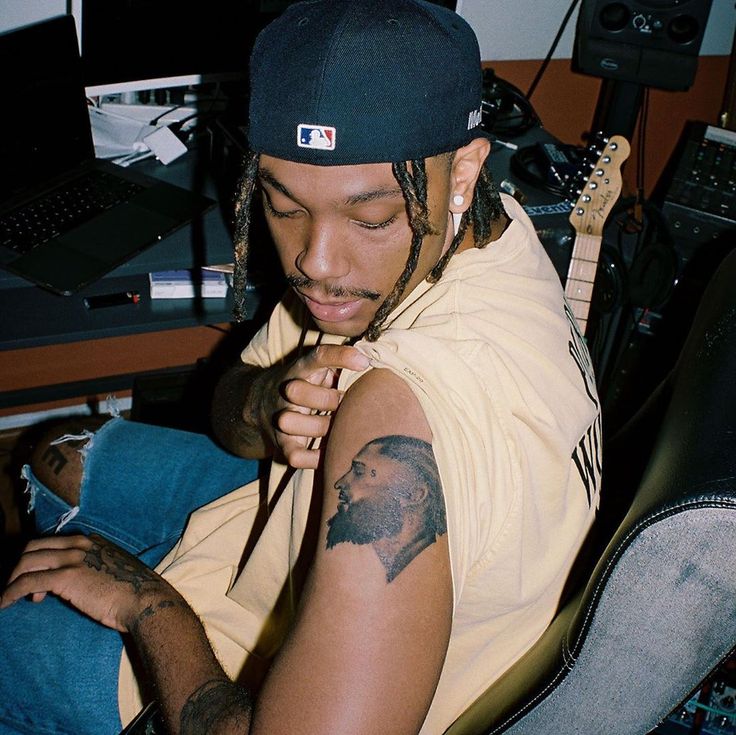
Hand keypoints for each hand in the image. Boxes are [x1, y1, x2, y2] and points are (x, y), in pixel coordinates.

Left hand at [0, 534, 174, 631]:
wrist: (144, 600)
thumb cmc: (134, 591)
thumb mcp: (113, 570)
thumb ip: (94, 567)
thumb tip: (78, 581)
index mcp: (91, 541)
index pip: (54, 542)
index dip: (39, 559)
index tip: (36, 578)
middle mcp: (80, 544)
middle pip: (34, 547)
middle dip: (20, 566)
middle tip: (17, 586)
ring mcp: (72, 558)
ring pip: (27, 562)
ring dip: (13, 580)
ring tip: (9, 598)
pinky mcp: (65, 577)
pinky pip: (27, 582)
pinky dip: (10, 593)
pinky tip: (4, 605)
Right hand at [270, 344, 369, 468]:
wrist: (264, 402)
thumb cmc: (310, 384)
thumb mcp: (321, 367)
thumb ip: (343, 363)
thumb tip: (377, 359)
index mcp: (303, 369)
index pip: (318, 357)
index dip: (340, 357)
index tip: (364, 362)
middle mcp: (287, 390)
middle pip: (296, 390)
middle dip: (326, 399)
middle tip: (345, 404)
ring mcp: (281, 416)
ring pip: (290, 422)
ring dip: (320, 428)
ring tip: (339, 430)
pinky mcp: (282, 443)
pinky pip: (294, 455)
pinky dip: (315, 457)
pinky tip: (332, 453)